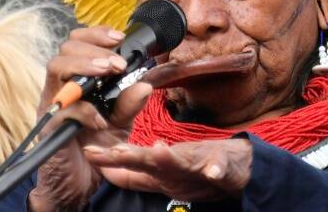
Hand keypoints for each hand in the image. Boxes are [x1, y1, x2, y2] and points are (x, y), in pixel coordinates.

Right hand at [28, 26, 153, 211]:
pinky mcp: (49, 126)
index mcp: (77, 79)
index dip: (96, 34)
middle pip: (65, 49)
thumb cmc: (96, 145)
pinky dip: (85, 110)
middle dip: (93, 48)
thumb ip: (131, 103)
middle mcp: (61, 87)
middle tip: (117, 62)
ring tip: (108, 72)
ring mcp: (52, 104)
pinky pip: (62, 108)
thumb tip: (146, 83)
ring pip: (56, 67)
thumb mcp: (121, 121)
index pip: (78, 42)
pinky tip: (101, 119)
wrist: (80, 181)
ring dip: (85, 65)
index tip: (119, 37)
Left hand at [83, 138, 252, 201]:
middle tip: (112, 151)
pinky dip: (215, 170)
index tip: (89, 153)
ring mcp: (199, 164)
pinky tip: (212, 172)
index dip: (111, 161)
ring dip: (170, 158)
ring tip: (157, 152)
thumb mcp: (165, 173)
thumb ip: (138, 176)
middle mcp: (176, 163)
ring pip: (182, 161)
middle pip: (151, 160)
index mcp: (162, 168)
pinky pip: (219, 170)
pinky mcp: (222, 167)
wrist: (239, 165)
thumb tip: (108, 171)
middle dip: (132, 156)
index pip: (131, 164)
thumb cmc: (198, 166)